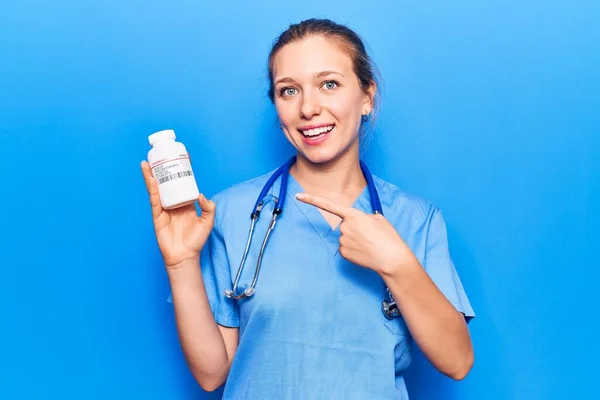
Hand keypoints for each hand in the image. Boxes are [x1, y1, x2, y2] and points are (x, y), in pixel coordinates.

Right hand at [141, 161, 214, 268]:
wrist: (184, 256)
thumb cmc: (195, 241)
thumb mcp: (207, 222)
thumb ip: (209, 208)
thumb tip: (200, 194)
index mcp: (185, 203)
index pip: (182, 183)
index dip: (182, 171)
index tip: (183, 157)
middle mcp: (173, 203)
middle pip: (167, 183)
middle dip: (164, 169)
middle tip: (163, 155)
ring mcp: (164, 209)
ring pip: (157, 189)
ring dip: (151, 176)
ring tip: (147, 163)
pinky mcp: (157, 216)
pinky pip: (154, 200)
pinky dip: (152, 189)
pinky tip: (150, 179)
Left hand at [295, 193, 415, 274]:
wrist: (391, 259)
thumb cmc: (388, 237)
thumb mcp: (379, 220)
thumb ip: (364, 217)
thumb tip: (358, 223)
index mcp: (353, 215)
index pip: (329, 205)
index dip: (312, 200)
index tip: (298, 196)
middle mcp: (344, 227)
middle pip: (345, 225)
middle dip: (355, 229)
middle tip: (370, 235)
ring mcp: (342, 241)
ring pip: (346, 237)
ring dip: (356, 240)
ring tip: (370, 244)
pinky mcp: (343, 253)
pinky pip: (346, 248)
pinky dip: (354, 250)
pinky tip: (365, 252)